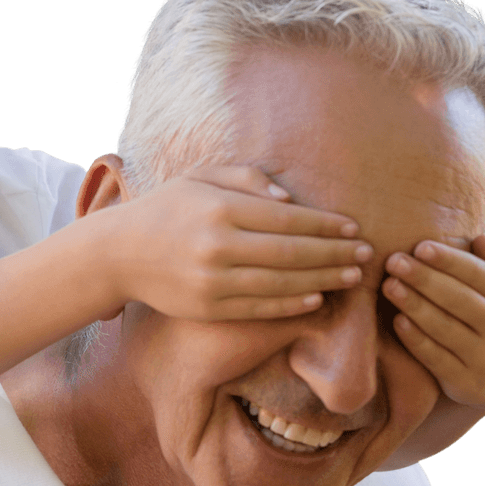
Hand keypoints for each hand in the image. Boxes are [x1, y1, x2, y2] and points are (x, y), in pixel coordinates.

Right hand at [114, 165, 371, 320]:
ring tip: (352, 277)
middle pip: (292, 253)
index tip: (352, 227)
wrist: (118, 253)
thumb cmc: (165, 209)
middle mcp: (217, 245)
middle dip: (334, 253)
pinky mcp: (207, 307)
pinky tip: (316, 298)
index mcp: (219, 208)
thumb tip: (290, 199)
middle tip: (365, 253)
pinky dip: (292, 304)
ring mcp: (212, 280)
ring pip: (281, 283)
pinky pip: (259, 307)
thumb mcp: (199, 178)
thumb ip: (246, 180)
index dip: (325, 224)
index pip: (287, 218)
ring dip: (323, 280)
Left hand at [382, 235, 484, 411]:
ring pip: (446, 328)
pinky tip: (398, 321)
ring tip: (389, 286)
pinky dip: (417, 340)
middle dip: (424, 278)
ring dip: (415, 305)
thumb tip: (480, 238)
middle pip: (459, 299)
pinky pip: (437, 358)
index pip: (478, 274)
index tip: (419, 246)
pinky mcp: (465, 381)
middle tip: (393, 261)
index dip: (449, 260)